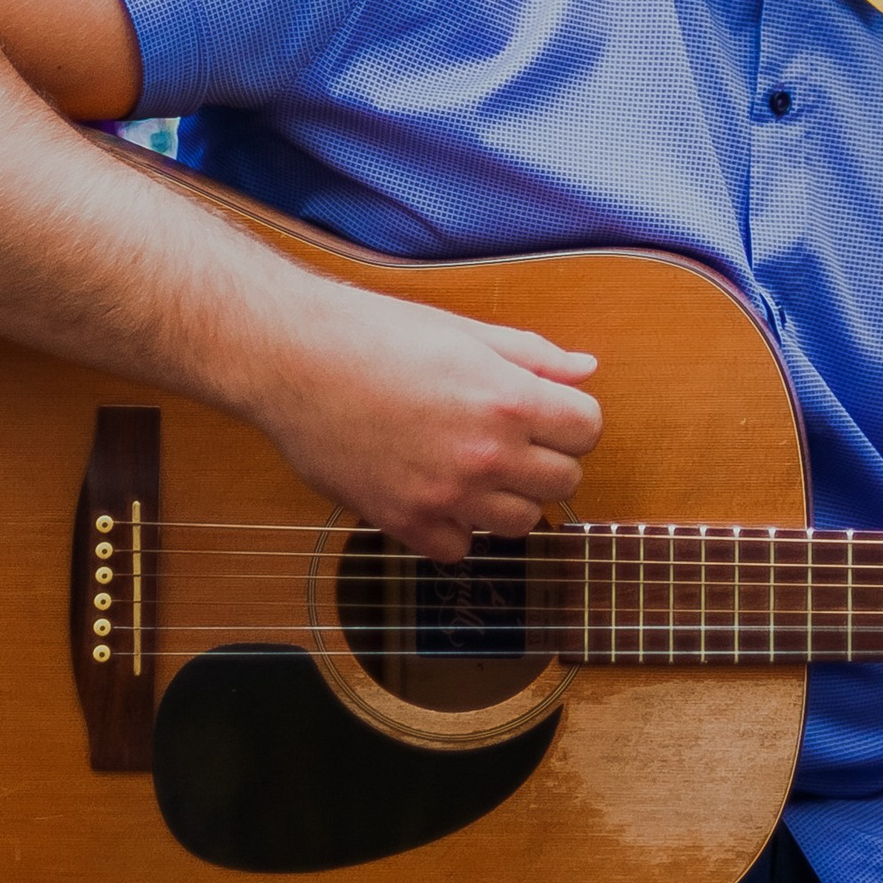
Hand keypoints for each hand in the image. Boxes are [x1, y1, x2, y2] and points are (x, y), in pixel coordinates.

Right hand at [256, 280, 600, 563]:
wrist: (294, 360)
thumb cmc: (376, 335)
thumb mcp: (465, 332)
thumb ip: (533, 356)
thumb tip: (586, 369)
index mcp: (507, 398)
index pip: (588, 430)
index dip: (572, 419)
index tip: (549, 414)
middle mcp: (485, 453)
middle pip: (564, 482)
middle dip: (547, 460)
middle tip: (512, 441)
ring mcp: (446, 494)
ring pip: (521, 523)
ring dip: (508, 499)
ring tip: (476, 469)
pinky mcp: (404, 521)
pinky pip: (459, 550)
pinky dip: (455, 530)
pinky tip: (438, 495)